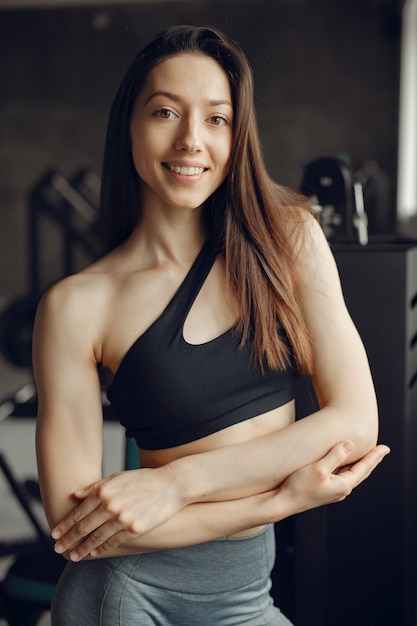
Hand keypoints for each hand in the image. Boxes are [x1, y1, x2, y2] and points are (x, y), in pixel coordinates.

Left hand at [51, 464, 185, 561]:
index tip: (54, 534)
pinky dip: (101, 549)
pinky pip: (113, 542)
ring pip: (96, 538)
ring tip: (73, 556)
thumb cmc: (144, 479)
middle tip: (58, 549)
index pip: (79, 512)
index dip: (65, 524)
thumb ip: (96, 486)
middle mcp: (110, 505)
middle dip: (68, 539)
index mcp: (104, 490)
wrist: (172, 485)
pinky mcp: (134, 529)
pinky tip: (94, 553)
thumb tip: (75, 495)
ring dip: (82, 549)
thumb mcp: (118, 477)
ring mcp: (122, 518)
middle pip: (83, 527)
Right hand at [269, 441, 389, 516]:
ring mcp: (332, 491)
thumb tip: (350, 444)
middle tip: (382, 451)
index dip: (375, 456)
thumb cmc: (298, 487)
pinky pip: (340, 476)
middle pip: (361, 472)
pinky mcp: (323, 490)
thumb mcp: (318, 468)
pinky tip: (343, 464)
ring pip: (351, 474)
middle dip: (372, 460)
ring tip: (366, 456)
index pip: (364, 467)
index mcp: (343, 485)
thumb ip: (335, 455)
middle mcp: (340, 490)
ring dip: (360, 464)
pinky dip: (347, 467)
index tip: (385, 448)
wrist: (282, 503)